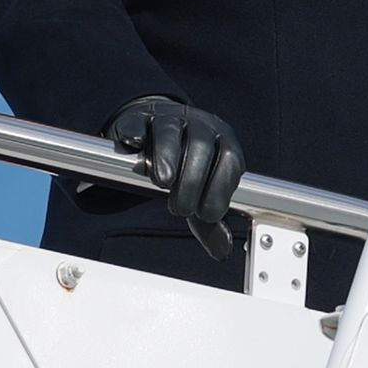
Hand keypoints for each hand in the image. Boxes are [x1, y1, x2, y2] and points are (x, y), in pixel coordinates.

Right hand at [105, 96, 245, 259]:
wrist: (155, 131)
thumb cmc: (185, 167)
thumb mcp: (200, 193)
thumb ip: (209, 222)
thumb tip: (222, 250)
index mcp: (223, 141)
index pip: (231, 158)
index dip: (221, 188)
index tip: (208, 214)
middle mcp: (200, 125)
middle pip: (201, 145)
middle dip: (193, 179)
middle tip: (180, 208)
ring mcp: (169, 118)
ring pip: (170, 130)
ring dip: (167, 156)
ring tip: (163, 181)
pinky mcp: (138, 118)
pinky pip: (137, 122)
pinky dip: (136, 134)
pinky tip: (135, 146)